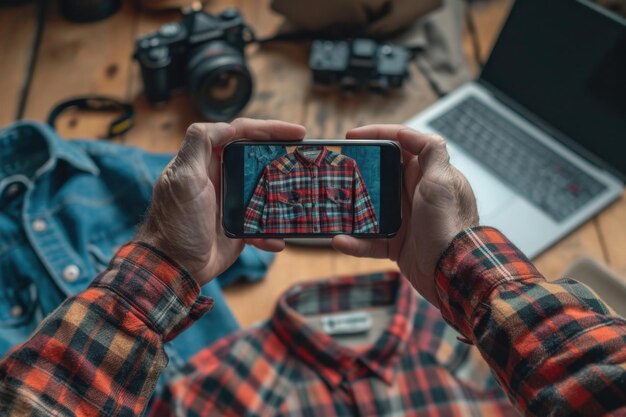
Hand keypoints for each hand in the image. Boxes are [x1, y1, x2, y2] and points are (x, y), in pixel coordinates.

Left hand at [136, 119, 305, 285]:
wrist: (175, 267)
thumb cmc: (176, 222)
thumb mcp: (183, 177)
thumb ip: (199, 143)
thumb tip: (228, 126)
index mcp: (207, 161)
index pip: (241, 133)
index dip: (270, 128)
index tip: (297, 131)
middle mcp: (220, 177)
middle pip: (258, 158)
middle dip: (283, 155)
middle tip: (306, 155)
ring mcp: (231, 202)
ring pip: (266, 190)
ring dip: (283, 193)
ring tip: (302, 194)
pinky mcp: (239, 226)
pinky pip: (263, 223)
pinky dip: (272, 230)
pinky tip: (278, 238)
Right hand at [332, 125, 477, 305]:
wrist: (452, 274)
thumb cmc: (450, 226)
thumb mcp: (443, 183)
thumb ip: (432, 153)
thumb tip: (415, 133)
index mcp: (427, 174)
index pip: (401, 144)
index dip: (377, 134)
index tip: (352, 136)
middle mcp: (416, 194)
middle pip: (381, 174)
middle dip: (358, 170)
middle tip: (336, 167)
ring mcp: (405, 219)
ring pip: (371, 207)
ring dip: (351, 208)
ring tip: (331, 204)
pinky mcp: (397, 243)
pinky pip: (370, 239)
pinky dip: (355, 241)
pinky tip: (340, 240)